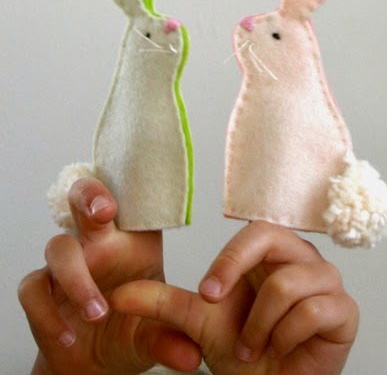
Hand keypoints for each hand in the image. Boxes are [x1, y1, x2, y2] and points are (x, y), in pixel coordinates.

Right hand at [18, 179, 201, 373]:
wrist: (96, 361)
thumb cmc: (132, 331)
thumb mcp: (154, 338)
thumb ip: (170, 342)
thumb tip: (190, 359)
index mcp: (133, 242)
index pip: (134, 206)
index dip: (134, 191)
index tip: (141, 195)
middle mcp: (99, 244)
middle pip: (86, 202)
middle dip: (91, 197)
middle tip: (103, 210)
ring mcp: (69, 263)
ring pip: (59, 247)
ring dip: (76, 278)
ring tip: (98, 312)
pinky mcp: (43, 289)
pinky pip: (34, 288)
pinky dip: (48, 313)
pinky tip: (67, 336)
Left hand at [112, 221, 358, 374]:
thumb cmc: (240, 348)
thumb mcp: (196, 321)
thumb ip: (160, 302)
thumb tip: (117, 296)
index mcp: (271, 251)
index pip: (254, 231)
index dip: (229, 260)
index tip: (207, 294)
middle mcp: (302, 257)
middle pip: (273, 239)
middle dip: (243, 287)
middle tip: (232, 325)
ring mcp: (327, 281)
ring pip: (287, 285)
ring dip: (261, 327)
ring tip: (255, 346)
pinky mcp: (345, 310)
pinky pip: (312, 312)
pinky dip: (285, 339)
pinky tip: (282, 351)